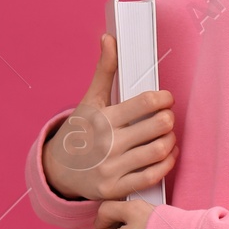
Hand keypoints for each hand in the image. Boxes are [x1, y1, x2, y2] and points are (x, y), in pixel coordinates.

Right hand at [43, 33, 179, 201]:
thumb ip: (104, 70)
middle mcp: (107, 144)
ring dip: (171, 140)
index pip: (146, 103)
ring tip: (168, 134)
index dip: (164, 98)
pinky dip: (167, 162)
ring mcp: (112, 168)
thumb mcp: (89, 101)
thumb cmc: (79, 131)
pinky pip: (153, 176)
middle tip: (167, 116)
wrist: (57, 171)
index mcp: (103, 119)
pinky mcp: (116, 189)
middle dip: (169, 118)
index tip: (166, 98)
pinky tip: (167, 153)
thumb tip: (109, 38)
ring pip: (159, 151)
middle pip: (158, 126)